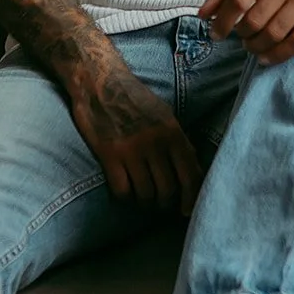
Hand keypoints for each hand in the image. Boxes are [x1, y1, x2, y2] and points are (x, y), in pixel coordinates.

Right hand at [69, 68, 202, 212]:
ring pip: (146, 194)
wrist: (100, 81)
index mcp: (173, 132)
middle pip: (168, 190)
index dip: (190, 199)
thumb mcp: (164, 115)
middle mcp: (156, 143)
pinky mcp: (109, 154)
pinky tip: (124, 191)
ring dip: (144, 203)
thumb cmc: (134, 99)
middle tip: (159, 205)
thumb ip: (178, 141)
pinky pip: (122, 191)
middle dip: (165, 204)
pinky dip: (125, 198)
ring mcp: (132, 149)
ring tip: (142, 199)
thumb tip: (192, 171)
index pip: (191, 176)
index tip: (185, 211)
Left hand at [199, 0, 293, 64]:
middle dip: (242, 36)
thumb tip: (204, 14)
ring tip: (253, 47)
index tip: (216, 35)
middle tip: (242, 38)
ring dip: (257, 47)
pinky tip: (267, 57)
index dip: (222, 22)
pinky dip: (277, 55)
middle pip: (254, 21)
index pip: (237, 0)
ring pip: (274, 34)